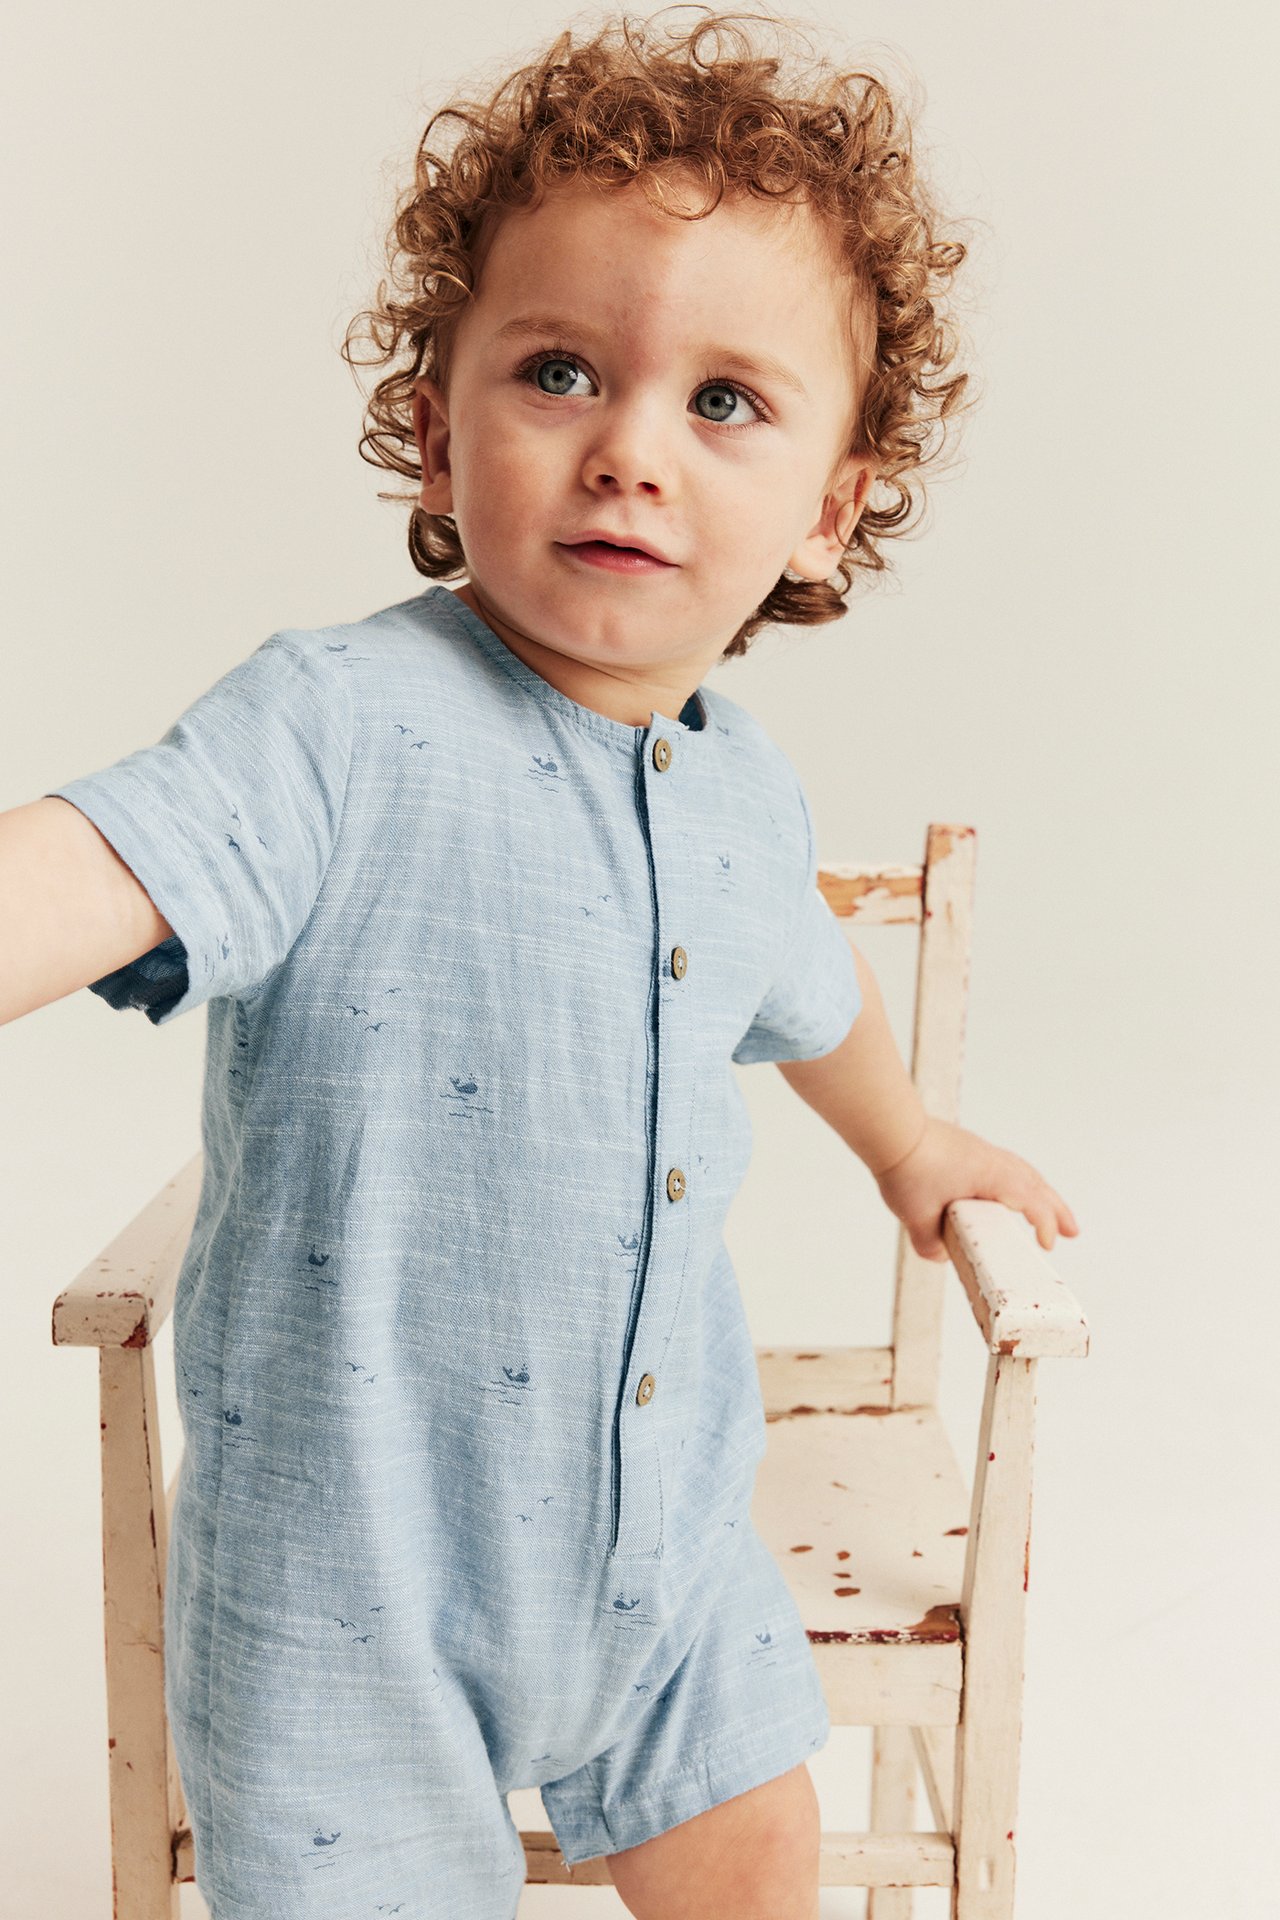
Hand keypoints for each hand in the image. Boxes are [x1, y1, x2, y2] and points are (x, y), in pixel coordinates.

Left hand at [873, 1116, 1079, 1262]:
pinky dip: (1020, 1182)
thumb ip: (929, 1241)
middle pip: (1037, 1185)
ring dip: (1041, 1194)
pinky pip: (1007, 1167)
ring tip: (1048, 1215)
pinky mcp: (969, 1149)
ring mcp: (982, 1153)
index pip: (1031, 1201)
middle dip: (1057, 1210)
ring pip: (1023, 1173)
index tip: (1047, 1246)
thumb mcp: (916, 1215)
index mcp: (992, 1176)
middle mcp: (993, 1161)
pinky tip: (1009, 1195)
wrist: (892, 1129)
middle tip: (1073, 1233)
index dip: (1044, 1225)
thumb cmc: (908, 1166)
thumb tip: (939, 1256)